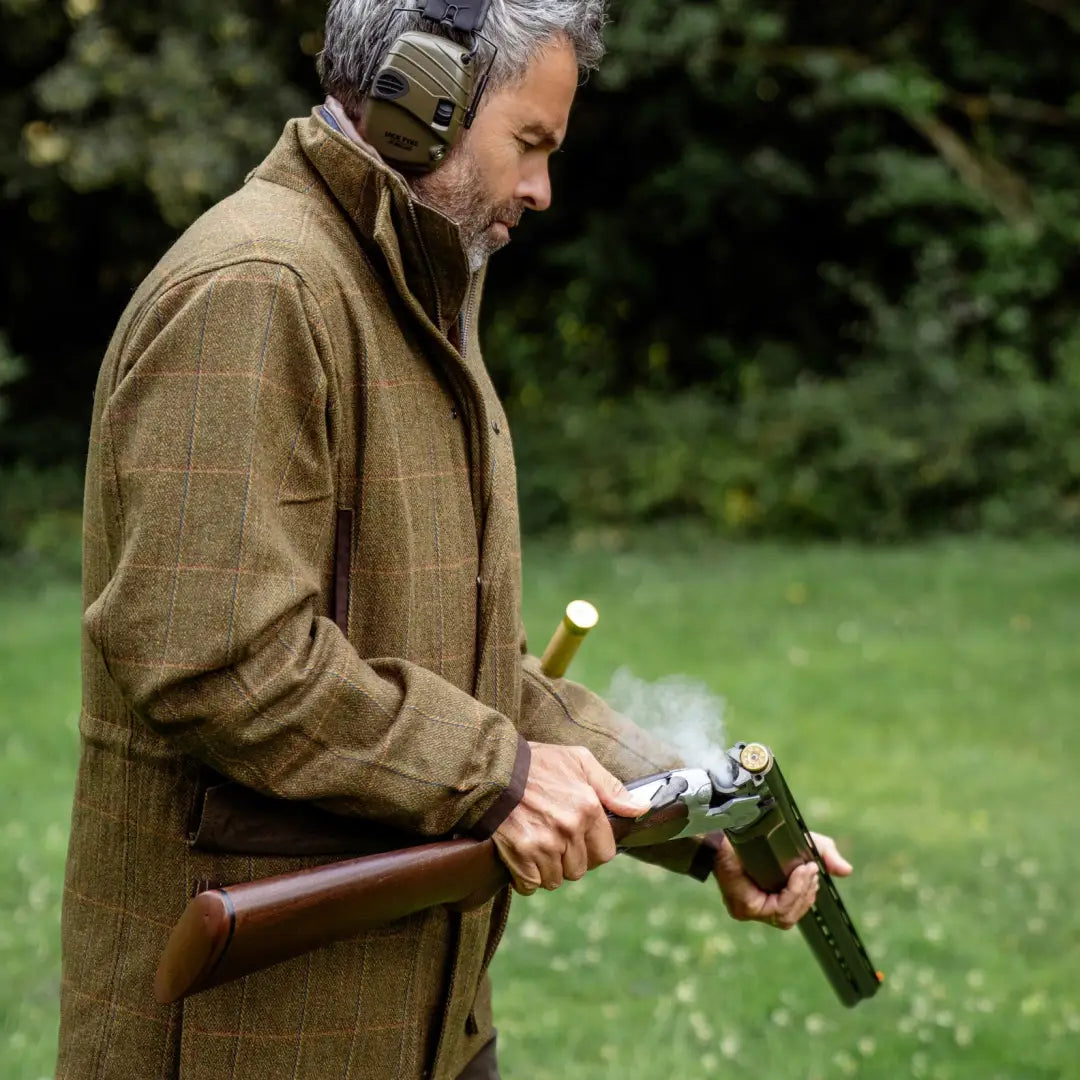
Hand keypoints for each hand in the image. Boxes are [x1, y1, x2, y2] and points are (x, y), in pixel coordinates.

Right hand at [492, 743, 651, 895]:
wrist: (491, 768)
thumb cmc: (537, 763)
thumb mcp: (579, 761)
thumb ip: (612, 788)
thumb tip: (642, 808)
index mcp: (588, 807)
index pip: (605, 853)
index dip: (592, 848)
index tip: (578, 838)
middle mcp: (569, 829)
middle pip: (579, 869)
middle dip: (568, 859)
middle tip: (552, 837)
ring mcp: (545, 844)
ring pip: (555, 880)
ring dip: (546, 869)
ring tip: (535, 843)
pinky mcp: (520, 855)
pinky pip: (531, 885)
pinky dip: (525, 877)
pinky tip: (521, 855)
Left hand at [713, 830, 852, 929]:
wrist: (731, 824)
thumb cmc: (758, 834)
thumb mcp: (798, 843)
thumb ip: (822, 855)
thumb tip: (847, 870)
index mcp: (768, 898)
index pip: (795, 910)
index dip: (808, 895)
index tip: (815, 872)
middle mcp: (757, 908)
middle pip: (794, 915)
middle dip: (807, 892)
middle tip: (811, 867)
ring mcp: (749, 911)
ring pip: (787, 915)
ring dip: (802, 892)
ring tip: (806, 869)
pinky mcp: (743, 907)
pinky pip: (777, 909)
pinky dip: (792, 892)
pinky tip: (798, 873)